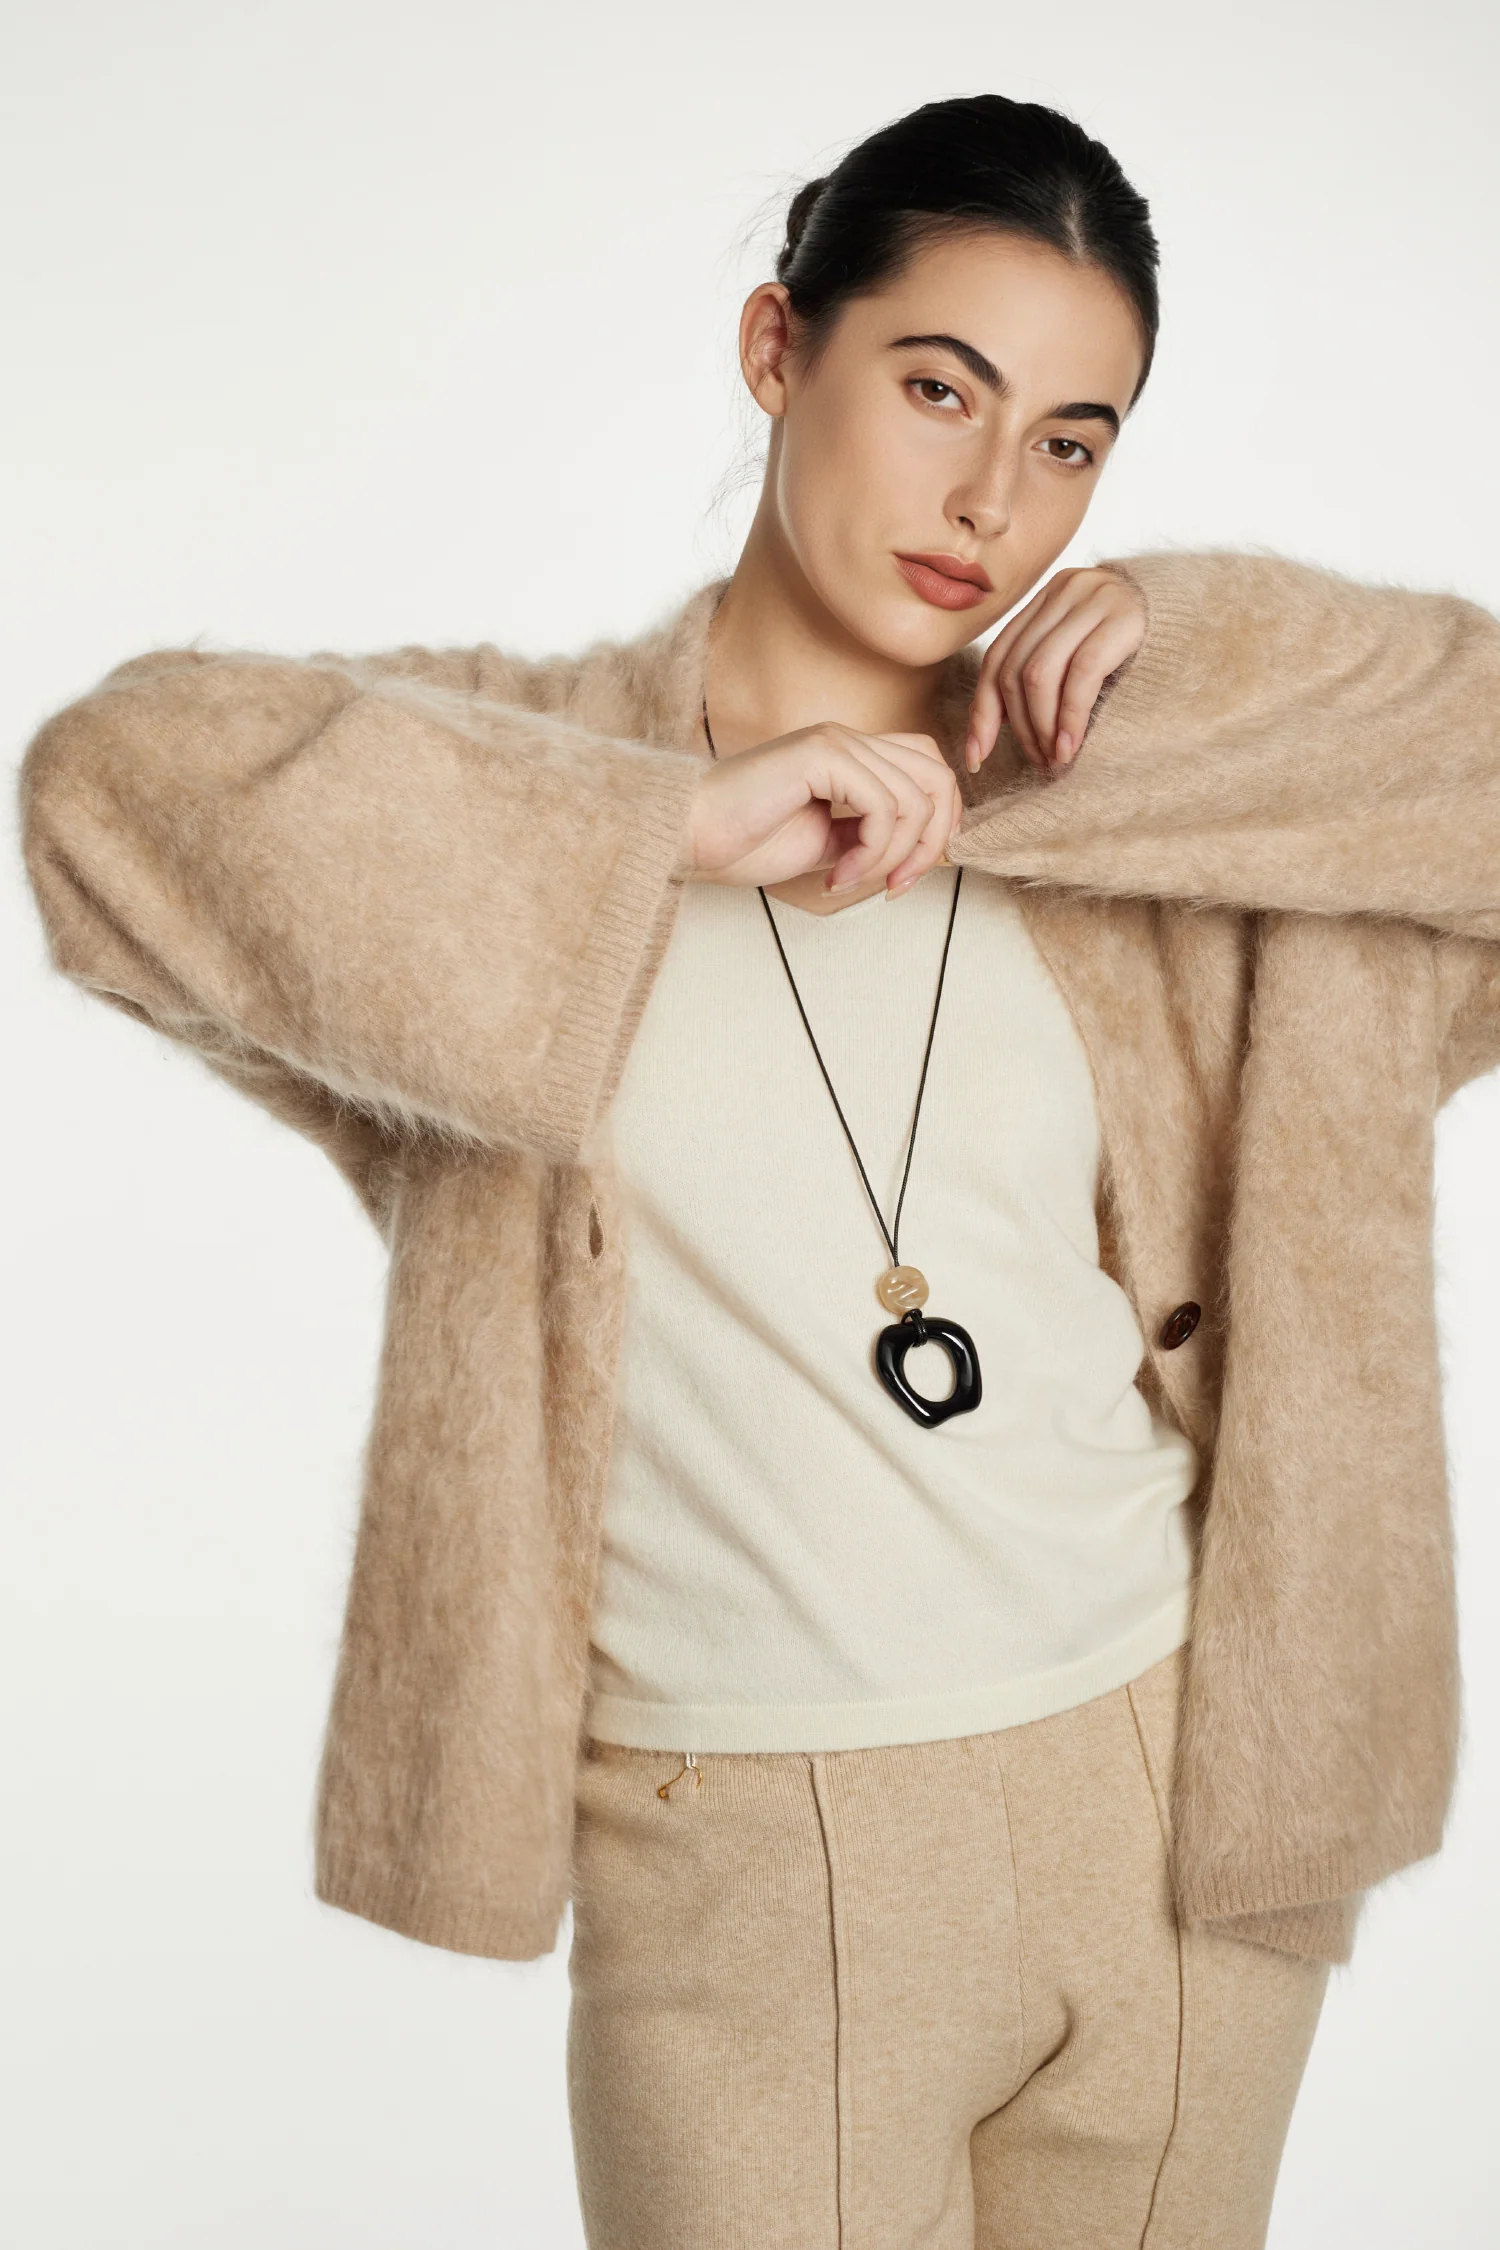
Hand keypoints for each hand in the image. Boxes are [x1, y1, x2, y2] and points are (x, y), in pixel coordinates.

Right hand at [688, 723, 961, 896]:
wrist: (689, 836)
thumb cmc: (745, 842)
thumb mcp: (828, 845)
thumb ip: (871, 837)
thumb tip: (922, 852)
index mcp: (850, 754)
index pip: (929, 768)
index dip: (940, 820)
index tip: (911, 873)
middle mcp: (848, 739)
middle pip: (938, 777)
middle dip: (930, 841)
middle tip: (897, 885)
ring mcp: (836, 741)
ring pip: (915, 799)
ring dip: (892, 857)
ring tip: (850, 882)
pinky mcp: (821, 755)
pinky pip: (882, 808)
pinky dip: (869, 854)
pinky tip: (835, 876)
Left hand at [965, 566, 1146, 772]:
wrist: (1204, 616)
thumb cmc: (1142, 651)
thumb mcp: (1084, 654)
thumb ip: (1047, 674)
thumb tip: (994, 731)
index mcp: (1048, 598)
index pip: (999, 657)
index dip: (983, 712)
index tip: (976, 756)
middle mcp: (1065, 590)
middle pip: (1015, 667)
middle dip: (1018, 726)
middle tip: (1037, 762)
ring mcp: (1094, 598)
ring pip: (1039, 673)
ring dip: (1042, 727)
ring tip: (1054, 760)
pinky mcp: (1124, 618)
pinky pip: (1081, 675)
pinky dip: (1070, 718)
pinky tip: (1070, 748)